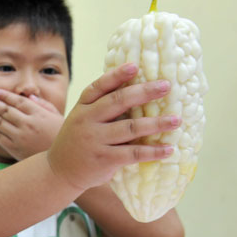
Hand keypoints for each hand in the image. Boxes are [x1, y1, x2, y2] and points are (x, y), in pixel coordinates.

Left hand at [0, 90, 64, 160]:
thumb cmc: (62, 136)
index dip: (4, 95)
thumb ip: (43, 104)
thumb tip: (28, 96)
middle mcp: (28, 123)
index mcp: (38, 113)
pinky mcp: (16, 149)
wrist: (63, 161)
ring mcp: (20, 137)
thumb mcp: (57, 116)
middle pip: (5, 110)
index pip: (17, 100)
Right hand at [47, 63, 180, 190]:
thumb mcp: (82, 118)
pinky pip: (132, 154)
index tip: (135, 65)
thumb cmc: (78, 140)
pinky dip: (152, 152)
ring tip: (176, 120)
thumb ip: (101, 106)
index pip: (99, 86)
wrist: (60, 171)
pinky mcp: (104, 159)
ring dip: (156, 124)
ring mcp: (96, 140)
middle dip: (144, 92)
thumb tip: (136, 90)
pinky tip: (168, 149)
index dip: (117, 75)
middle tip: (166, 86)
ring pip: (130, 128)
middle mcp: (88, 120)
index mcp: (83, 107)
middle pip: (118, 102)